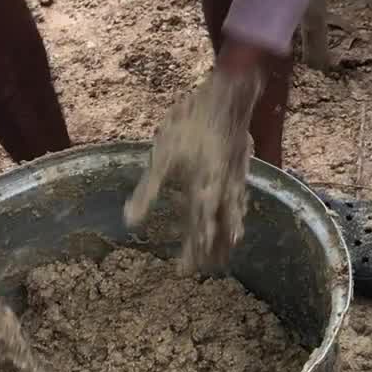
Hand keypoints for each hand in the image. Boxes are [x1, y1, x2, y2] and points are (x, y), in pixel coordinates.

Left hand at [125, 54, 263, 272]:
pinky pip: (241, 200)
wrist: (226, 99)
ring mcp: (235, 182)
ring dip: (229, 236)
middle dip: (214, 251)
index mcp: (203, 194)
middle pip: (221, 231)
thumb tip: (130, 222)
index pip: (197, 234)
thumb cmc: (189, 125)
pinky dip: (239, 214)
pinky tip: (238, 213)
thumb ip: (148, 193)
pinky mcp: (242, 169)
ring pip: (235, 217)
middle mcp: (223, 193)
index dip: (191, 254)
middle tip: (210, 269)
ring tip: (228, 251)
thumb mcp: (161, 160)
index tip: (183, 272)